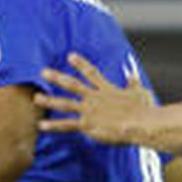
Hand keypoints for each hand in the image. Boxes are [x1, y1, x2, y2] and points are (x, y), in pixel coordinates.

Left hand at [34, 53, 152, 144]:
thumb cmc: (145, 109)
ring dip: (49, 100)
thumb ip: (133, 84)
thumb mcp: (140, 92)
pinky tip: (41, 125)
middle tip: (43, 72)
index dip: (80, 63)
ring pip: (65, 103)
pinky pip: (67, 125)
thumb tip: (132, 75)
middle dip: (57, 77)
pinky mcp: (88, 125)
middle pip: (72, 84)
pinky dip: (53, 126)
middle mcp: (95, 97)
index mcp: (107, 89)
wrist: (143, 123)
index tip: (70, 55)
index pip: (91, 72)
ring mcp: (90, 111)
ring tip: (36, 98)